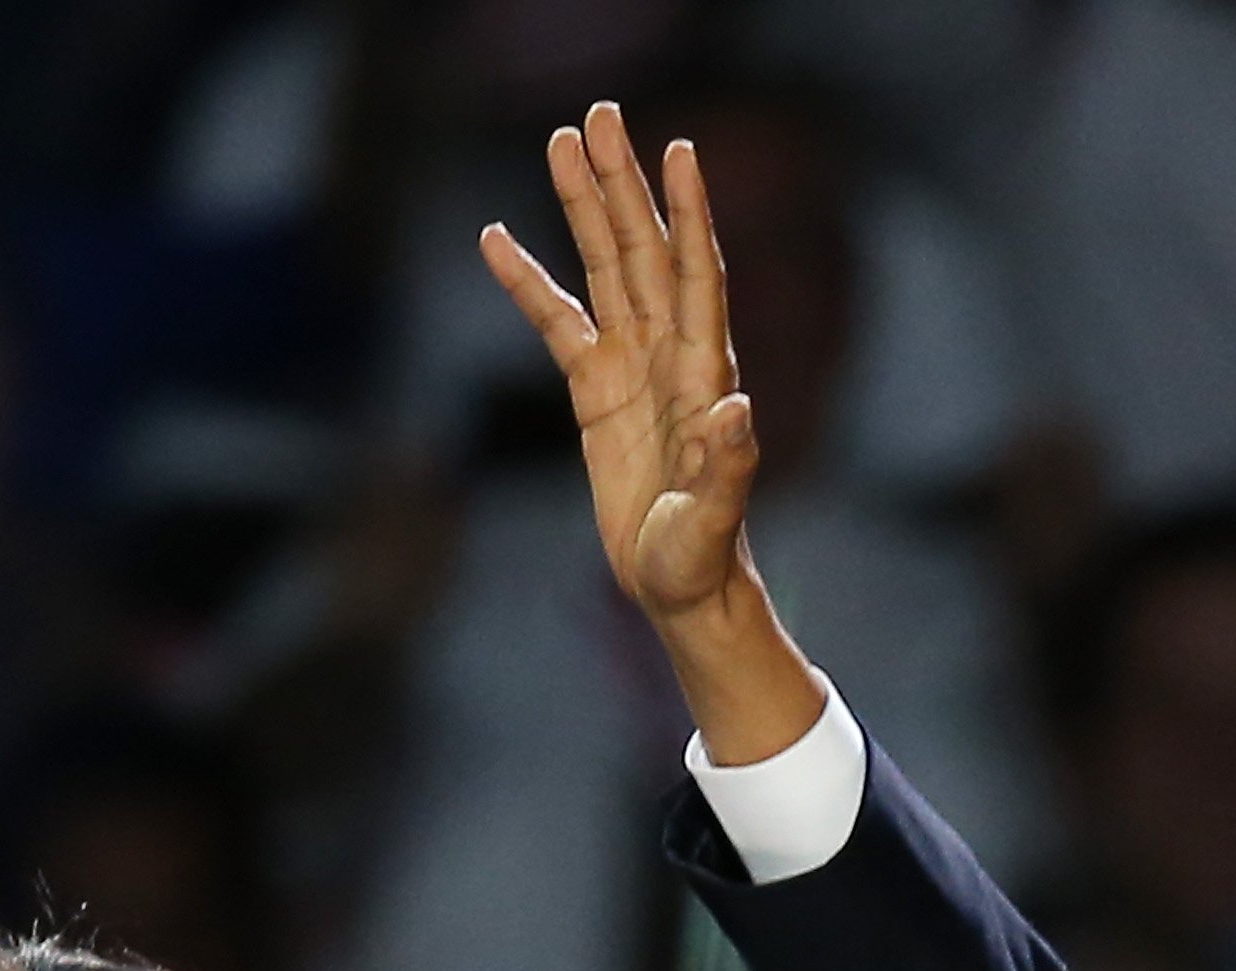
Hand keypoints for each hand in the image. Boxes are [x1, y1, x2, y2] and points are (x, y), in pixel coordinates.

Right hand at [480, 102, 757, 627]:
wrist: (679, 588)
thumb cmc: (702, 559)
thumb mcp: (714, 520)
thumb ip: (728, 467)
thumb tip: (739, 409)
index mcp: (702, 375)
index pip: (695, 275)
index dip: (689, 213)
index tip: (680, 151)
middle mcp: (669, 355)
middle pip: (643, 250)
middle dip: (622, 184)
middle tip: (600, 116)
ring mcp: (631, 366)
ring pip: (604, 269)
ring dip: (583, 207)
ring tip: (559, 143)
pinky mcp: (595, 390)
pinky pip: (557, 321)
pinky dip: (527, 282)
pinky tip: (496, 239)